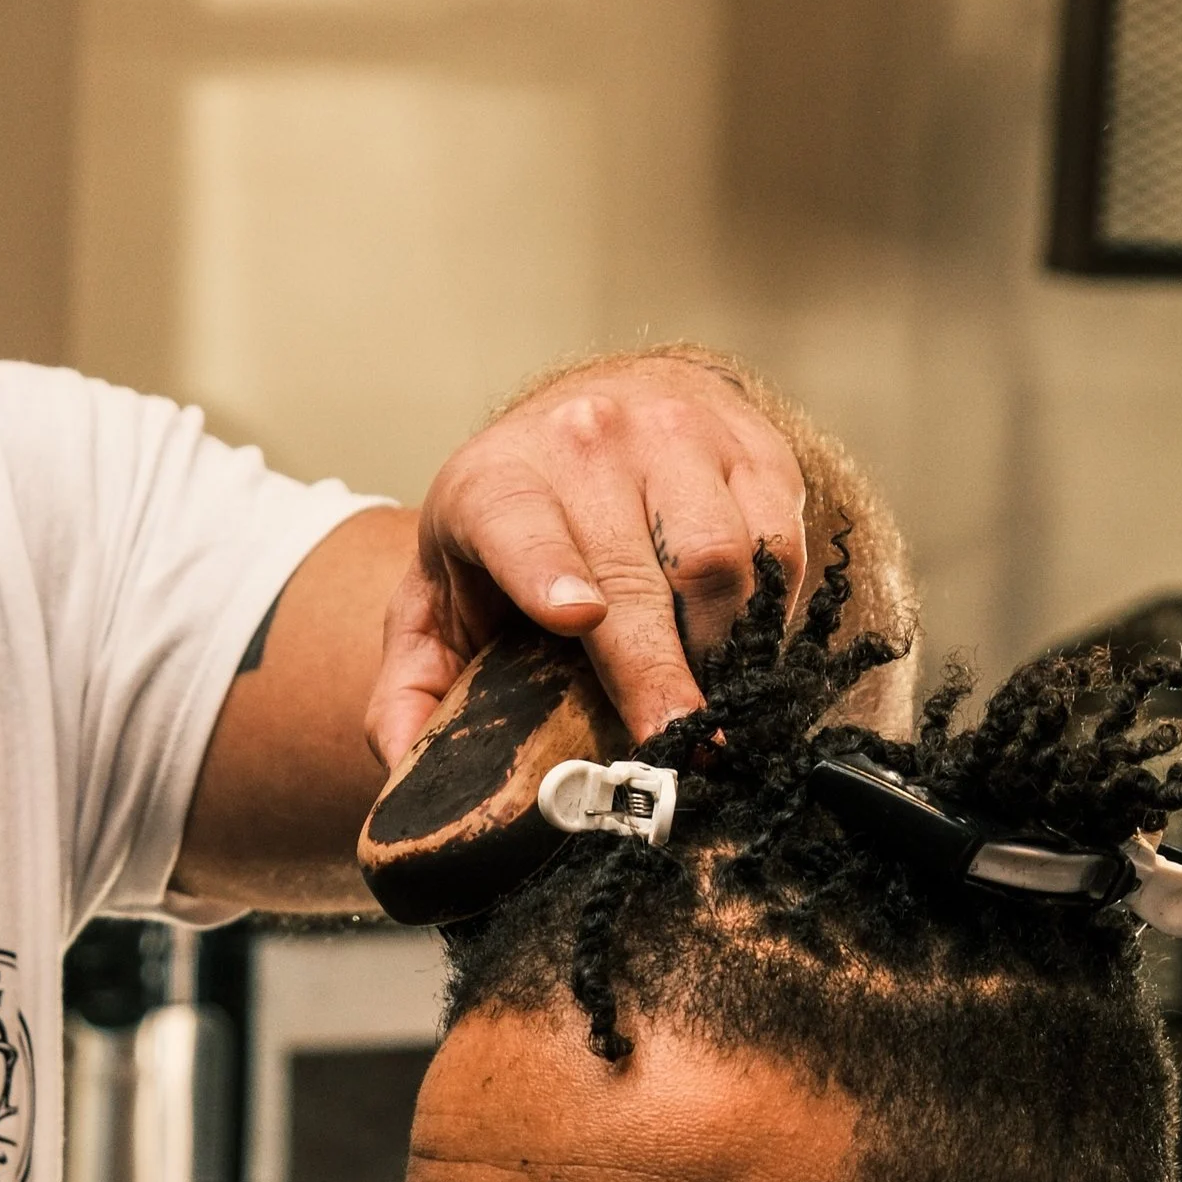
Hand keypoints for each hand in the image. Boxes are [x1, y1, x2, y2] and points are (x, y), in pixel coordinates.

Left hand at [366, 351, 809, 765]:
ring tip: (703, 698)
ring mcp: (679, 436)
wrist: (599, 412)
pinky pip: (779, 548)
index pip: (523, 526)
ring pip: (726, 560)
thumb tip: (402, 769)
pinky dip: (765, 614)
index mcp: (497, 484)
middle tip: (678, 746)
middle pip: (644, 575)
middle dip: (664, 671)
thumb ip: (412, 689)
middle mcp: (589, 442)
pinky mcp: (752, 448)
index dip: (549, 572)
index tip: (576, 618)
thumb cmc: (511, 531)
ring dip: (722, 648)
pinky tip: (736, 645)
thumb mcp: (440, 597)